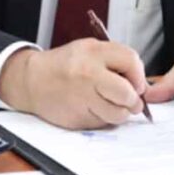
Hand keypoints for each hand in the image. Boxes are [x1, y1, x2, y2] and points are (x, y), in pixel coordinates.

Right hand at [0, 40, 147, 128]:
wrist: (31, 80)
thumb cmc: (64, 65)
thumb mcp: (88, 50)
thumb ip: (115, 61)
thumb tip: (142, 86)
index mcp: (93, 52)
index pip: (131, 61)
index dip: (138, 76)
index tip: (136, 83)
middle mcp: (87, 73)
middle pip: (127, 93)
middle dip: (133, 100)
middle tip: (130, 101)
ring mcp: (81, 97)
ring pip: (118, 114)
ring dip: (119, 113)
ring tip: (109, 105)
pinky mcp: (77, 117)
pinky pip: (102, 123)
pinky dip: (102, 119)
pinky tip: (90, 108)